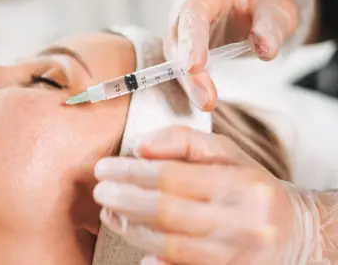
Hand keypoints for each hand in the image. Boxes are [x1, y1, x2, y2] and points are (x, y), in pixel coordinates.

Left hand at [93, 126, 304, 264]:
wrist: (292, 231)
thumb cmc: (251, 186)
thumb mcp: (227, 152)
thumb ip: (183, 141)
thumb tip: (140, 147)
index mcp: (240, 184)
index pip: (172, 177)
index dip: (131, 173)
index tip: (105, 168)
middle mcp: (241, 221)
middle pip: (165, 212)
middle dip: (123, 200)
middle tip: (101, 191)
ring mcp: (234, 254)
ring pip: (168, 244)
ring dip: (130, 228)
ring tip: (110, 213)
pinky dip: (153, 258)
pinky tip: (136, 242)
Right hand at [165, 0, 301, 110]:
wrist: (257, 8)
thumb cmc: (263, 3)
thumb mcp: (274, 8)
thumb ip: (270, 26)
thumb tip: (265, 50)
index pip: (192, 17)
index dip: (192, 42)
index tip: (194, 67)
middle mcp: (187, 14)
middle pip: (178, 44)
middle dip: (189, 75)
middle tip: (206, 100)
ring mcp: (184, 35)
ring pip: (177, 61)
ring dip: (190, 85)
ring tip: (207, 103)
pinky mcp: (186, 52)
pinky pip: (184, 70)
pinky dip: (193, 86)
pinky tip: (204, 99)